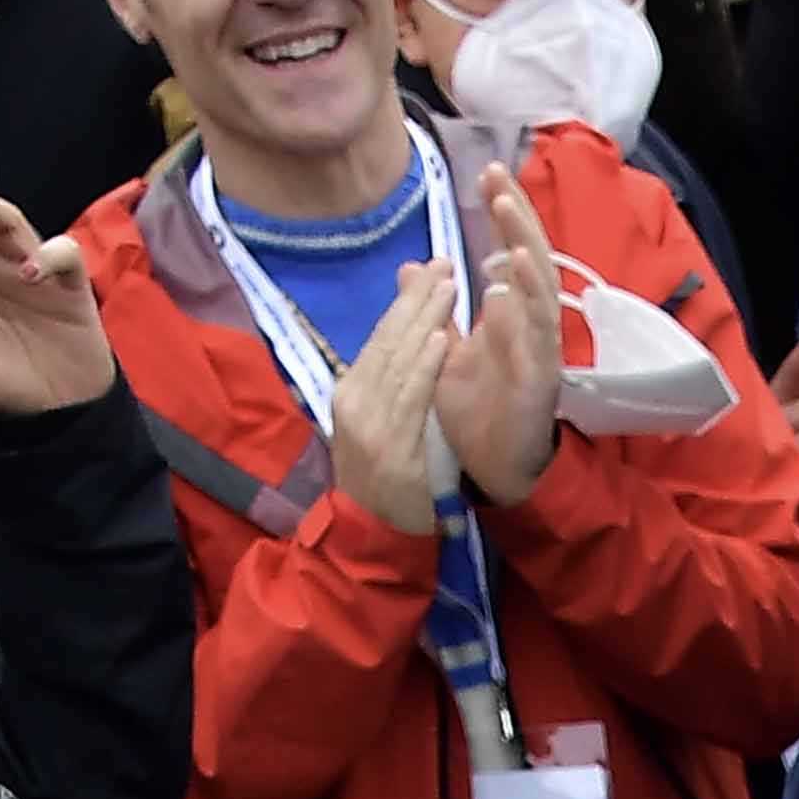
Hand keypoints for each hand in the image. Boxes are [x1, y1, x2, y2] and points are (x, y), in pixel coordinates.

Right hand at [327, 260, 455, 537]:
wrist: (373, 535)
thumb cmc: (387, 478)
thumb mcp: (385, 422)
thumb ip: (395, 378)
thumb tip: (413, 330)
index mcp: (350, 391)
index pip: (381, 337)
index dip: (407, 301)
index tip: (432, 268)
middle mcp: (353, 401)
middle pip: (388, 340)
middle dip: (417, 300)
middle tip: (444, 264)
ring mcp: (369, 425)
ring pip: (399, 362)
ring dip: (424, 321)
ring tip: (448, 288)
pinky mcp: (390, 448)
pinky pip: (411, 399)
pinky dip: (426, 367)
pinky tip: (443, 340)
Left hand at [435, 164, 563, 504]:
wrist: (489, 470)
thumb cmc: (474, 413)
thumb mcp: (446, 350)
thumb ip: (436, 309)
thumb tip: (417, 267)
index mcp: (510, 315)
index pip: (512, 252)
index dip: (503, 215)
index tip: (487, 173)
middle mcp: (530, 326)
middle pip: (532, 260)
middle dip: (517, 217)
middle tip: (496, 175)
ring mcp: (539, 351)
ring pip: (542, 290)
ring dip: (526, 248)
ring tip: (508, 209)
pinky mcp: (541, 379)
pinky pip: (539, 335)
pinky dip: (528, 302)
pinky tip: (515, 271)